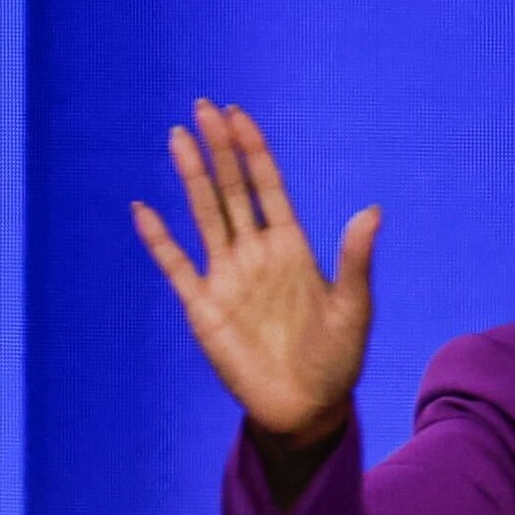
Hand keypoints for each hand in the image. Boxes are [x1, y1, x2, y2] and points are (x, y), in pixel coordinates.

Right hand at [134, 100, 377, 457]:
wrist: (307, 408)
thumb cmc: (337, 359)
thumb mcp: (354, 308)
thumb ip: (356, 260)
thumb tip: (372, 212)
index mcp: (291, 247)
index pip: (267, 187)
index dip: (253, 151)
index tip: (239, 116)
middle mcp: (255, 254)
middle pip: (231, 191)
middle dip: (219, 150)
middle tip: (203, 107)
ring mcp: (227, 277)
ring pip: (204, 216)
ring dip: (191, 178)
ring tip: (177, 137)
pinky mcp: (204, 307)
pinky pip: (176, 266)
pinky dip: (159, 240)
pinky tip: (142, 210)